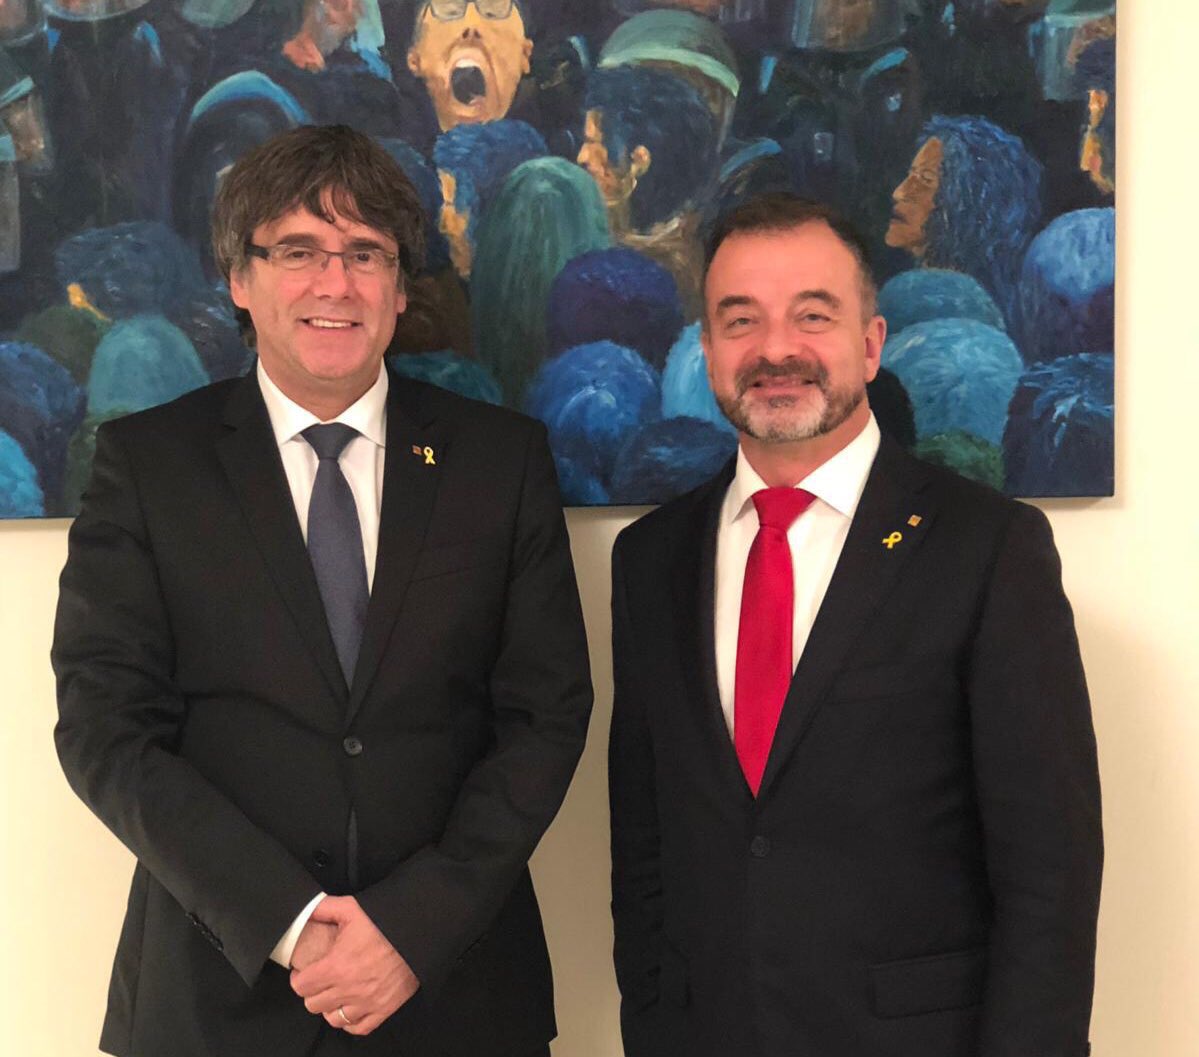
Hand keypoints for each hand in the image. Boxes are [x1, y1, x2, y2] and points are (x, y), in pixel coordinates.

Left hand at [290, 895, 419, 1035]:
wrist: (418, 933)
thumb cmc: (384, 922)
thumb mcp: (352, 908)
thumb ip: (325, 908)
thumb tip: (305, 911)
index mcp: (336, 966)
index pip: (302, 987)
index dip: (299, 978)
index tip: (303, 972)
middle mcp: (349, 989)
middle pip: (314, 1005)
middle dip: (313, 993)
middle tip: (319, 982)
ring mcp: (367, 1002)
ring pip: (334, 1019)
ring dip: (331, 1007)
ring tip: (335, 995)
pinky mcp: (384, 1009)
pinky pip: (358, 1028)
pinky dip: (351, 1022)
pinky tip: (352, 1008)